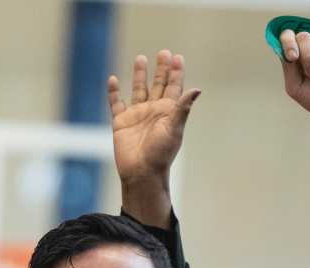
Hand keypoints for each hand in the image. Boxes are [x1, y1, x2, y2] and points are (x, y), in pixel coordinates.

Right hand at [108, 50, 199, 226]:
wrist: (141, 172)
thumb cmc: (160, 153)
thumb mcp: (175, 129)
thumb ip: (183, 108)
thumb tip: (197, 89)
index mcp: (168, 111)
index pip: (174, 87)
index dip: (176, 72)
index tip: (177, 57)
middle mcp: (153, 110)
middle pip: (158, 84)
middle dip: (161, 69)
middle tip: (163, 53)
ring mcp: (137, 115)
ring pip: (138, 90)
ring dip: (139, 75)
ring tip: (140, 58)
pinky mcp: (121, 122)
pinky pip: (116, 104)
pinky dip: (113, 92)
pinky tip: (112, 80)